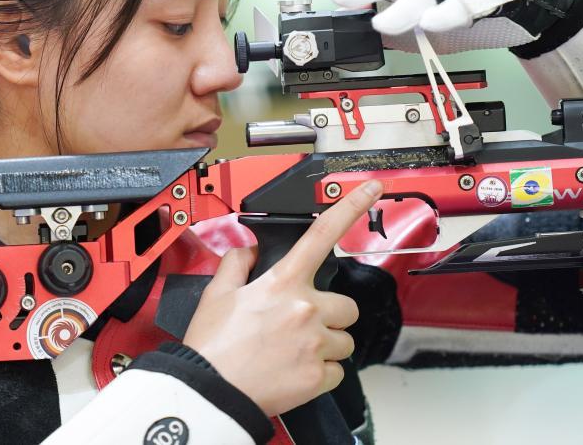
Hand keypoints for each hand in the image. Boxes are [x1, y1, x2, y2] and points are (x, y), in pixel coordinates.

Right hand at [183, 180, 382, 415]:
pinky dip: (321, 373)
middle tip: (299, 326)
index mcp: (283, 282)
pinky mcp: (318, 376)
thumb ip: (238, 263)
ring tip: (293, 352)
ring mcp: (315, 343)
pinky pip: (337, 371)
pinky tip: (294, 371)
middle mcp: (306, 308)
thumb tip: (252, 252)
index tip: (373, 189)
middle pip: (346, 305)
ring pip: (345, 339)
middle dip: (329, 314)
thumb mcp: (217, 293)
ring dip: (327, 344)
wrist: (210, 393)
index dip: (352, 206)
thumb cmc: (212, 347)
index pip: (323, 234)